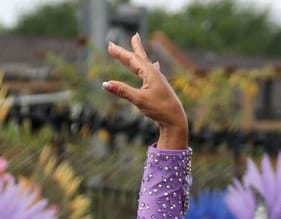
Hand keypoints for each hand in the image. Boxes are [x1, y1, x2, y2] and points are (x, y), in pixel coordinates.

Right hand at [102, 34, 187, 148]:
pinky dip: (150, 65)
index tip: (109, 45)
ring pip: (146, 62)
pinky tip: (155, 64)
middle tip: (124, 36)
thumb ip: (122, 91)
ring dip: (139, 52)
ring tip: (136, 42)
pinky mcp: (160, 86)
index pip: (132, 59)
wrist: (175, 120)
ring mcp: (158, 79)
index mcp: (149, 73)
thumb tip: (105, 84)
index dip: (119, 53)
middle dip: (130, 48)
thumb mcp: (139, 100)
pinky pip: (153, 70)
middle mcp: (154, 73)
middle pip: (139, 57)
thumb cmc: (159, 109)